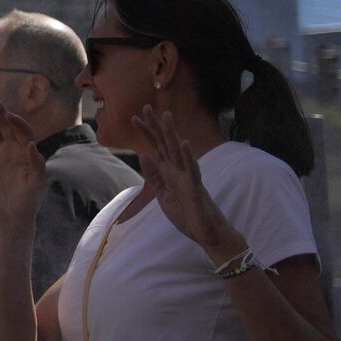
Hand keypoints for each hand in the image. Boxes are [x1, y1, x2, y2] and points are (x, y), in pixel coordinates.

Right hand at [0, 98, 46, 230]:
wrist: (12, 215)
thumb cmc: (29, 200)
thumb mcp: (38, 183)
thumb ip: (37, 164)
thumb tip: (30, 144)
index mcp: (28, 151)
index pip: (23, 130)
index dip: (17, 122)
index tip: (9, 117)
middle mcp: (13, 148)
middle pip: (6, 125)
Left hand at [130, 106, 240, 260]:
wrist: (206, 233)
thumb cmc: (187, 213)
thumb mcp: (163, 195)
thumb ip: (155, 176)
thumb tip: (144, 155)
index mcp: (170, 172)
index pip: (156, 148)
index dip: (147, 133)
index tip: (134, 117)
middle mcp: (179, 170)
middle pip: (166, 144)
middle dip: (156, 126)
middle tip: (146, 107)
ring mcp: (189, 177)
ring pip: (179, 152)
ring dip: (172, 134)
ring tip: (166, 116)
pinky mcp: (196, 188)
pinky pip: (192, 171)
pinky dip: (188, 157)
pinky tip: (184, 143)